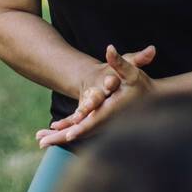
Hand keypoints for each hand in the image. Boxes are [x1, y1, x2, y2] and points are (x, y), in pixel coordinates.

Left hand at [36, 44, 155, 147]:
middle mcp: (105, 121)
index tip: (67, 135)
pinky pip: (78, 129)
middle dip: (61, 137)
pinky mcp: (97, 122)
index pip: (94, 122)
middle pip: (81, 132)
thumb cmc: (142, 85)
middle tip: (42, 142)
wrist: (151, 100)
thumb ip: (119, 62)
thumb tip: (109, 49)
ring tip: (39, 140)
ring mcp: (101, 124)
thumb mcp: (132, 71)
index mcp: (112, 111)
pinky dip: (64, 130)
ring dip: (58, 137)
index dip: (81, 128)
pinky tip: (49, 130)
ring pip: (77, 133)